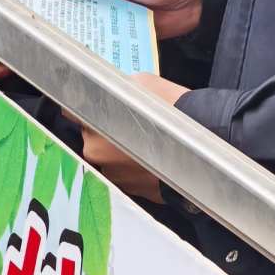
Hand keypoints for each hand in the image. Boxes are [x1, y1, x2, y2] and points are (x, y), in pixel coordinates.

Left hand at [79, 75, 188, 204]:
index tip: (88, 102)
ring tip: (142, 142)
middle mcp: (95, 152)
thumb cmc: (173, 110)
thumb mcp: (142, 83)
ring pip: (105, 157)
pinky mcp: (128, 190)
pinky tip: (148, 158)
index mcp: (94, 122)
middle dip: (102, 129)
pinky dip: (130, 166)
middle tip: (127, 121)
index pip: (70, 111)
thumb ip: (117, 88)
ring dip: (116, 150)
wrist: (204, 150)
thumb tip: (107, 89)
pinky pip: (122, 174)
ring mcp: (111, 174)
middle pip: (89, 136)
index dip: (80, 105)